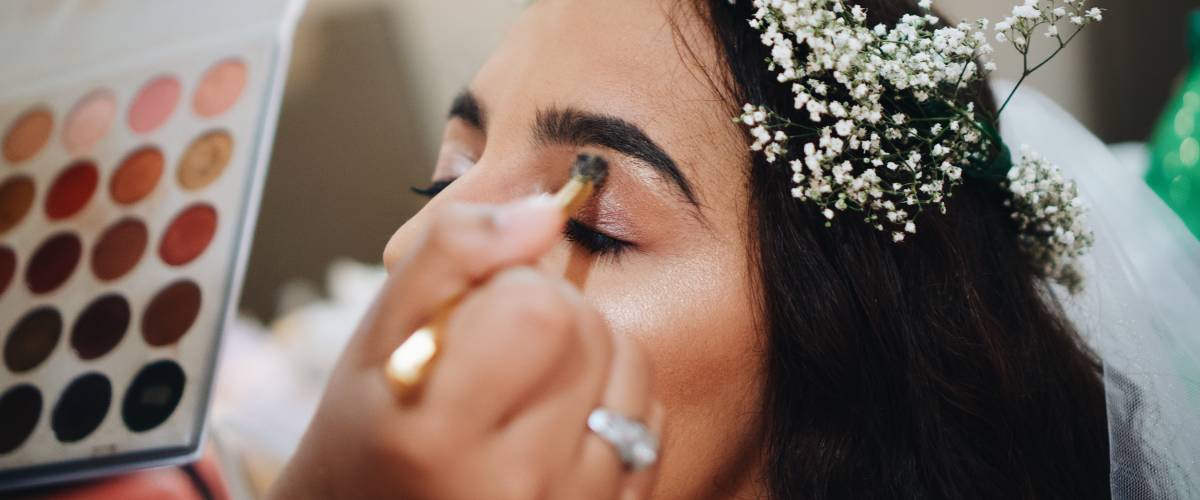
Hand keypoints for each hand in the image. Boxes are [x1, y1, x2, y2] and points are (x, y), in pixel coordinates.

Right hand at [270, 196, 661, 499]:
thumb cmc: (375, 422)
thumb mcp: (382, 331)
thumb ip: (450, 250)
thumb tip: (546, 213)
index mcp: (441, 435)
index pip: (542, 310)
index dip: (512, 288)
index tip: (475, 313)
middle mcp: (515, 485)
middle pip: (590, 332)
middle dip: (547, 315)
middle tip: (496, 352)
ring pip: (631, 365)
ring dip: (587, 354)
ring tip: (526, 386)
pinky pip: (651, 420)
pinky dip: (612, 402)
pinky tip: (558, 420)